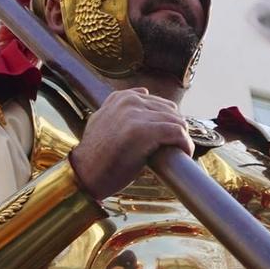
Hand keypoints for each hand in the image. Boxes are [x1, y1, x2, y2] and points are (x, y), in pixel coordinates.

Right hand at [67, 87, 192, 199]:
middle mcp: (129, 101)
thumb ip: (118, 108)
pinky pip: (178, 133)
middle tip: (175, 148)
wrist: (84, 175)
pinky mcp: (144, 131)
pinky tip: (184, 154)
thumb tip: (140, 93)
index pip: (159, 103)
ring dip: (182, 138)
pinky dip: (185, 145)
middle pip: (171, 111)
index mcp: (121, 97)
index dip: (167, 121)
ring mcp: (136, 115)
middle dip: (176, 129)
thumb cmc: (94, 156)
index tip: (168, 138)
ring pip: (177, 121)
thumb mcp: (101, 121)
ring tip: (179, 152)